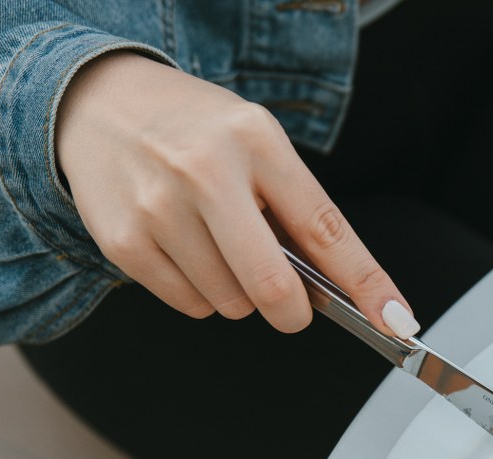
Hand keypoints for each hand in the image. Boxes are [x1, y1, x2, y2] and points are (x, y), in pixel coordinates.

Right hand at [55, 52, 417, 336]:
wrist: (97, 103)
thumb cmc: (194, 131)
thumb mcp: (255, 142)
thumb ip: (295, 208)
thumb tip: (338, 289)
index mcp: (255, 140)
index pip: (325, 228)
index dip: (366, 284)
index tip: (395, 320)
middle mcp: (205, 172)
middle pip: (273, 287)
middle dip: (291, 310)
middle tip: (289, 303)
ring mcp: (159, 208)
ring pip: (231, 304)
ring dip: (238, 293)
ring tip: (215, 242)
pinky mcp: (124, 242)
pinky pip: (190, 306)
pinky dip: (199, 293)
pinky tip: (183, 248)